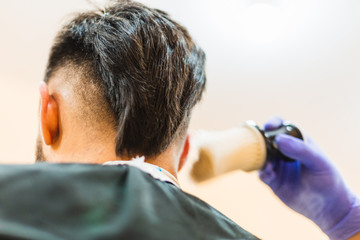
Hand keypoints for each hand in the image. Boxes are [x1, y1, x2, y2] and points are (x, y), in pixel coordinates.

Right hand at [259, 117, 359, 239]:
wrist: (329, 207)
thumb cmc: (328, 179)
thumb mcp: (318, 162)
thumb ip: (300, 149)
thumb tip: (278, 139)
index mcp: (296, 141)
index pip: (281, 126)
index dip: (273, 123)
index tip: (269, 127)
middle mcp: (283, 151)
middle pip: (266, 140)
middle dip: (260, 141)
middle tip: (261, 146)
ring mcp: (277, 166)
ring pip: (261, 157)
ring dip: (260, 158)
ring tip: (268, 165)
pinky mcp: (272, 180)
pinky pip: (261, 173)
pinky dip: (262, 172)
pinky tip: (269, 174)